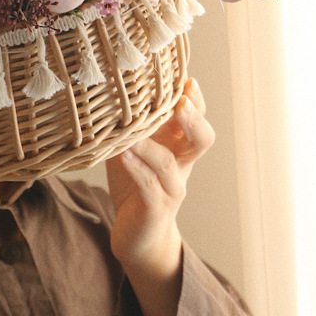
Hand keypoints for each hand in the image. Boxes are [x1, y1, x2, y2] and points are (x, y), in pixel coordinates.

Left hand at [106, 78, 213, 315]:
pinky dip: (136, 170)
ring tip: (134, 132)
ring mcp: (172, 189)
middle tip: (179, 102)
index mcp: (179, 147)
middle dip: (193, 119)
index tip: (185, 78)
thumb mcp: (133, 147)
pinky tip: (123, 155)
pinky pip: (149, 188)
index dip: (194, 99)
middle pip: (202, 139)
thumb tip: (113, 87)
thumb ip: (130, 123)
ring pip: (169, 164)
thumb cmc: (133, 184)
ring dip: (151, 145)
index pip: (196, 119)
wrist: (136, 236)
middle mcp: (182, 166)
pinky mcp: (155, 210)